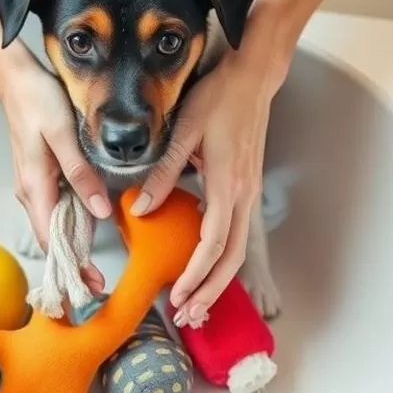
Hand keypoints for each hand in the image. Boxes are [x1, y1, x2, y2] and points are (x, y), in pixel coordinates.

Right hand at [0, 48, 110, 293]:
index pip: (52, 241)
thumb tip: (100, 211)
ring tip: (94, 266)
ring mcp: (32, 186)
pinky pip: (54, 209)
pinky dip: (69, 225)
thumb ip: (81, 174)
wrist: (15, 80)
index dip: (70, 267)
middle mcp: (29, 192)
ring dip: (72, 248)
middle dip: (72, 266)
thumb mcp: (64, 134)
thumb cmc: (37, 101)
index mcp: (34, 187)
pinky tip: (87, 228)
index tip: (90, 286)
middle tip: (98, 285)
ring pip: (52, 227)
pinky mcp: (38, 177)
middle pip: (51, 241)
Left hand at [131, 40, 277, 326]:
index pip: (212, 245)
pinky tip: (207, 265)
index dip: (195, 275)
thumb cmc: (219, 99)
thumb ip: (163, 173)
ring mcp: (248, 193)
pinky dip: (223, 258)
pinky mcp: (247, 188)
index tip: (177, 295)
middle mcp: (243, 196)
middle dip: (210, 290)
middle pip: (231, 259)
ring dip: (218, 279)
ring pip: (238, 250)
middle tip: (188, 314)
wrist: (253, 78)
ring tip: (198, 301)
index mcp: (228, 186)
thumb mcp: (185, 132)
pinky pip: (237, 233)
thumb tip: (139, 209)